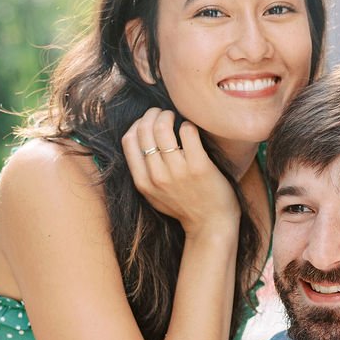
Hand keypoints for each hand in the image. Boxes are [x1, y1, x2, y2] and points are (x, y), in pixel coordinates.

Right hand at [122, 109, 239, 234]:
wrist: (211, 226)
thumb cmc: (184, 206)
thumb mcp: (154, 195)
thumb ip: (143, 172)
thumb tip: (137, 138)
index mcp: (143, 182)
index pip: (129, 140)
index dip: (137, 123)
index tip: (148, 121)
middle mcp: (157, 176)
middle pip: (144, 130)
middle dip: (153, 114)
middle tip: (164, 113)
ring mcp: (178, 171)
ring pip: (163, 128)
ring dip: (169, 115)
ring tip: (176, 117)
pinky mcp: (199, 166)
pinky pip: (188, 132)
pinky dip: (188, 125)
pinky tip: (192, 130)